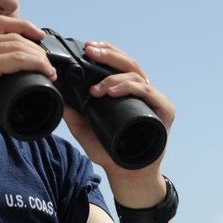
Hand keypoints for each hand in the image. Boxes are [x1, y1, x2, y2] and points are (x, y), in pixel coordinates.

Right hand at [0, 17, 56, 150]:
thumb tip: (21, 57)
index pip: (0, 23)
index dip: (24, 26)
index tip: (40, 37)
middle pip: (11, 33)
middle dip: (35, 46)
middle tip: (48, 63)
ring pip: (16, 44)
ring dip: (38, 56)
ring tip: (48, 70)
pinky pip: (16, 58)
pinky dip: (35, 63)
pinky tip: (44, 71)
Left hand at [62, 42, 175, 191]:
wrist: (127, 175)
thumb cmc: (109, 151)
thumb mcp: (84, 129)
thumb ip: (73, 112)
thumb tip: (58, 94)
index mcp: (128, 90)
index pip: (118, 63)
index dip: (105, 52)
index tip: (87, 47)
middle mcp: (142, 91)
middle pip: (128, 63)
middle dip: (108, 55)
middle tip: (89, 52)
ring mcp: (154, 100)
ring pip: (137, 75)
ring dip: (114, 76)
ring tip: (97, 87)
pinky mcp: (164, 111)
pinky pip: (147, 93)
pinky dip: (130, 88)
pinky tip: (113, 92)